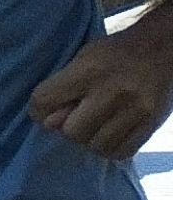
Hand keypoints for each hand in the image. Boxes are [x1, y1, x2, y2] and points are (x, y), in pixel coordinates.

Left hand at [30, 27, 172, 161]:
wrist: (161, 48)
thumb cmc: (114, 52)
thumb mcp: (82, 57)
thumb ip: (62, 87)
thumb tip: (47, 124)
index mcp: (89, 71)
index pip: (45, 100)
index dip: (38, 110)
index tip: (43, 110)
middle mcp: (113, 92)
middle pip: (72, 131)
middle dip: (68, 127)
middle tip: (76, 118)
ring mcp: (136, 110)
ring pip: (97, 145)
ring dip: (90, 139)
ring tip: (94, 126)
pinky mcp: (152, 123)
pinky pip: (121, 151)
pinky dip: (110, 148)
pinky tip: (109, 134)